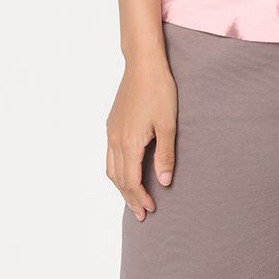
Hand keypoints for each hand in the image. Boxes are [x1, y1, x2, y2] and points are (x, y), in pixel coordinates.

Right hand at [106, 55, 177, 220]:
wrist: (143, 64)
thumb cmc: (159, 91)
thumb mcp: (168, 125)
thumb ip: (165, 156)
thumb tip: (164, 182)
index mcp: (128, 143)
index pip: (131, 180)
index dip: (140, 198)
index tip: (150, 210)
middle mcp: (114, 140)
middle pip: (118, 178)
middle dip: (129, 197)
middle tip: (141, 213)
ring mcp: (110, 131)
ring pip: (111, 168)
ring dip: (121, 186)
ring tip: (133, 198)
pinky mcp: (112, 124)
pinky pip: (109, 155)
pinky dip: (117, 171)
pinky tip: (127, 172)